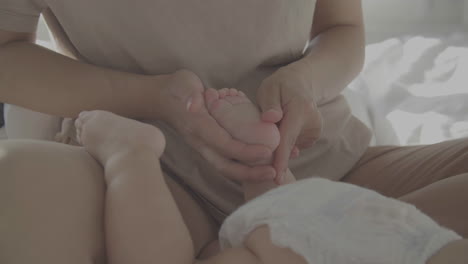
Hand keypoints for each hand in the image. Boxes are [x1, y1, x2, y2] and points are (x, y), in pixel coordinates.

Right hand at [159, 70, 275, 181]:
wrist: (164, 98)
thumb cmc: (177, 90)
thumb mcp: (184, 87)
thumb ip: (190, 96)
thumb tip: (194, 104)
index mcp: (198, 128)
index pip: (224, 145)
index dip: (245, 151)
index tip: (266, 151)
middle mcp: (202, 143)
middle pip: (226, 166)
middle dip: (250, 172)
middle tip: (273, 171)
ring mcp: (205, 147)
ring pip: (228, 168)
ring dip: (250, 173)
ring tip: (271, 172)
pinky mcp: (210, 147)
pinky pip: (228, 161)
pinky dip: (245, 166)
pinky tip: (262, 165)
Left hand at [257, 62, 321, 184]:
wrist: (300, 83)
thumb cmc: (280, 85)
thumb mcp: (270, 89)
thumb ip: (270, 104)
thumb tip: (270, 118)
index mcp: (301, 110)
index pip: (287, 139)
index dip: (281, 159)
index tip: (277, 177)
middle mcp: (312, 123)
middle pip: (288, 146)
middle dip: (272, 152)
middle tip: (259, 145)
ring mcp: (315, 131)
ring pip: (291, 147)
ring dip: (278, 145)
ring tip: (272, 129)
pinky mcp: (313, 137)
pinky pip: (294, 145)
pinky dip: (284, 143)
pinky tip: (279, 132)